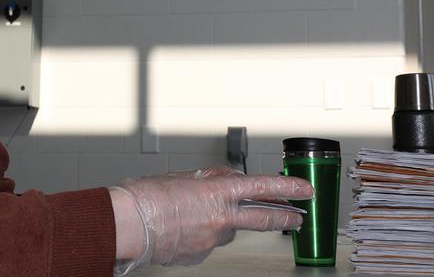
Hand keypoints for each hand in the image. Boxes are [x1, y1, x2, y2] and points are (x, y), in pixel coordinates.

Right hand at [110, 166, 312, 273]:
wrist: (128, 224)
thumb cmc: (146, 197)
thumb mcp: (183, 177)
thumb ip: (209, 180)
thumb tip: (223, 181)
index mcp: (217, 193)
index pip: (262, 188)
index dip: (288, 188)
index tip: (305, 189)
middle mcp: (220, 218)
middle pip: (263, 219)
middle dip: (285, 218)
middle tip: (298, 217)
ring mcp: (211, 240)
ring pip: (228, 230)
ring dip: (223, 222)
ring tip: (195, 213)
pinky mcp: (199, 256)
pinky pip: (207, 242)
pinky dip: (200, 234)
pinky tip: (182, 227)